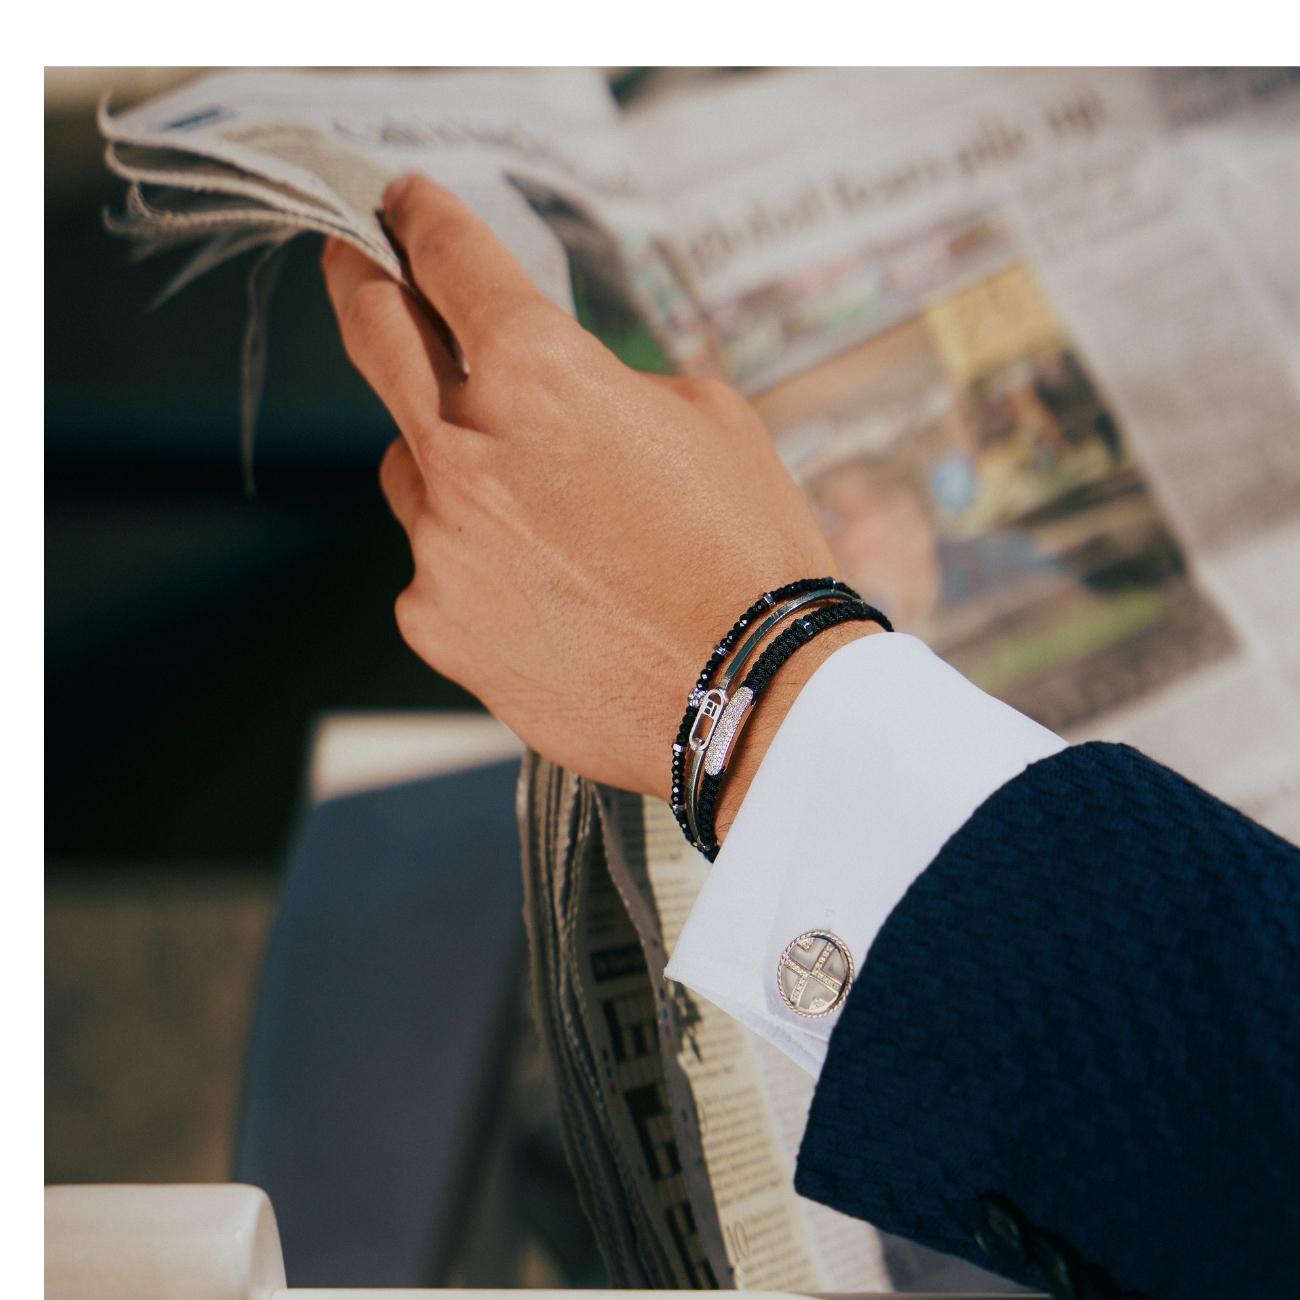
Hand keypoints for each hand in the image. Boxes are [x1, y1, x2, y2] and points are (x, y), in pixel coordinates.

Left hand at [323, 174, 878, 827]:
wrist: (749, 694)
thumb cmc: (746, 551)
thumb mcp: (708, 418)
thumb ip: (611, 385)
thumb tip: (568, 396)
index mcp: (539, 373)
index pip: (451, 262)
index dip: (422, 219)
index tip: (403, 205)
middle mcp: (465, 448)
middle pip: (377, 337)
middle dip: (360, 280)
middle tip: (352, 260)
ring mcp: (438, 543)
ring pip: (411, 471)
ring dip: (446, 460)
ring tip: (531, 508)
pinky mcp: (434, 621)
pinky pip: (433, 565)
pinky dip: (472, 562)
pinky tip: (544, 593)